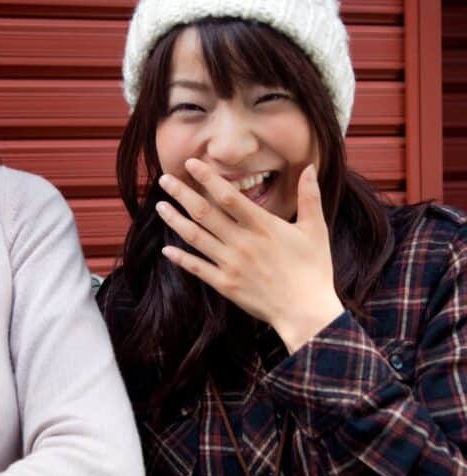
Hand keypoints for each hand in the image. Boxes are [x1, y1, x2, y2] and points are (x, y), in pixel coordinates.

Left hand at [156, 160, 343, 353]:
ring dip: (175, 220)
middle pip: (204, 213)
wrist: (306, 313)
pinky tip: (166, 250)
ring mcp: (230, 264)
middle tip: (164, 179)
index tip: (191, 163)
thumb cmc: (313, 270)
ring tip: (160, 206)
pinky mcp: (225, 285)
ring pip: (195, 238)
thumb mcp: (315, 230)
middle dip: (181, 194)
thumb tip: (309, 167)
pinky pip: (197, 268)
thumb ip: (309, 197)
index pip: (228, 196)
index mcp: (263, 226)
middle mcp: (242, 242)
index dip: (208, 178)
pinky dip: (181, 259)